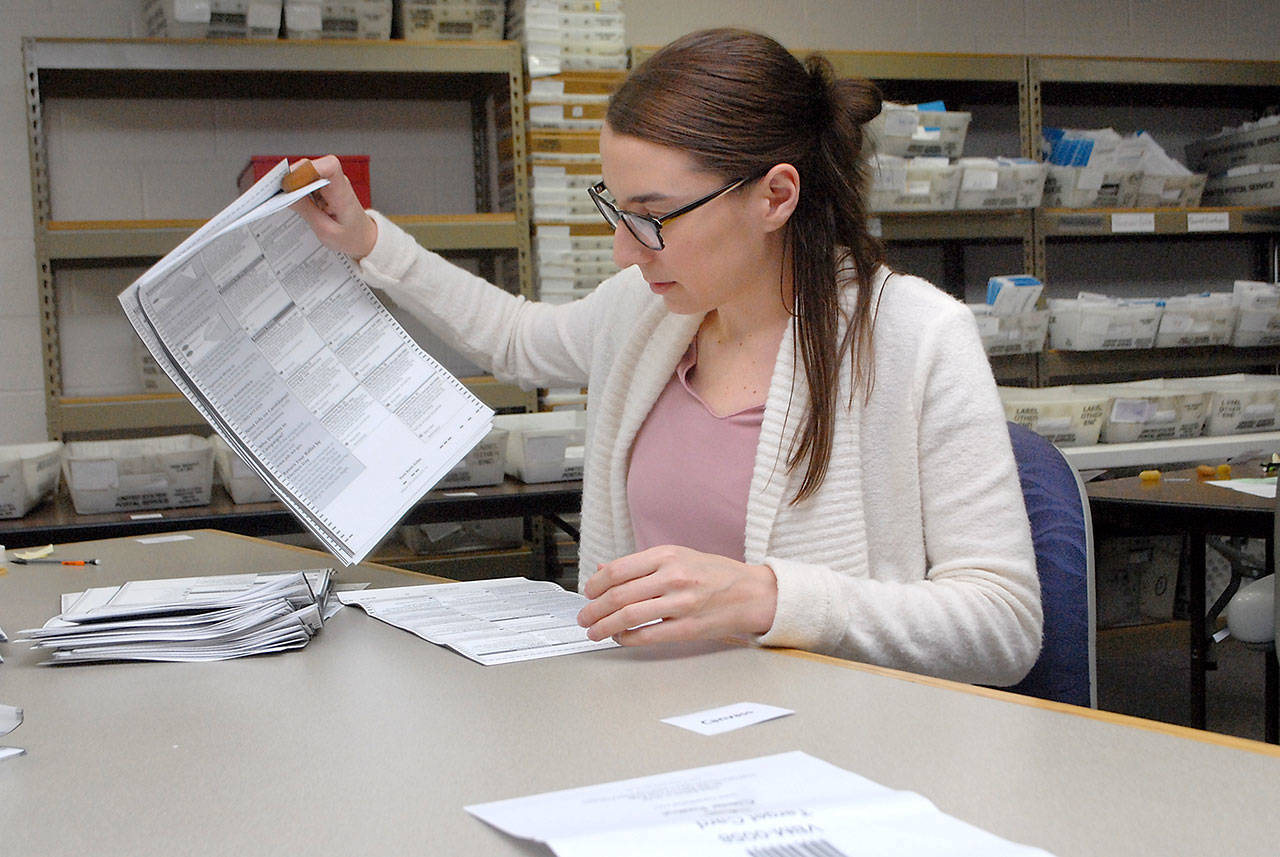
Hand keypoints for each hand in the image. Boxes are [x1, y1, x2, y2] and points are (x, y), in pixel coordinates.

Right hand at [288, 156, 378, 258]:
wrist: (363, 238)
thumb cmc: (350, 236)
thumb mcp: (326, 231)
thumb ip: (307, 211)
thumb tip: (286, 195)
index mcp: (342, 192)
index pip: (329, 167)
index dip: (308, 169)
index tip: (291, 184)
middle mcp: (336, 182)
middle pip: (310, 166)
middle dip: (291, 177)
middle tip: (277, 194)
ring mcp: (329, 182)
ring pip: (304, 172)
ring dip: (291, 183)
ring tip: (279, 198)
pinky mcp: (323, 186)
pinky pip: (305, 180)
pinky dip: (295, 188)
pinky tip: (288, 200)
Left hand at [577, 545, 777, 645]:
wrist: (752, 593)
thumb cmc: (715, 574)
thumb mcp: (678, 557)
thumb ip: (641, 565)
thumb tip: (604, 571)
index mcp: (667, 555)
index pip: (618, 570)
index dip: (595, 585)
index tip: (588, 593)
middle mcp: (673, 577)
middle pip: (618, 595)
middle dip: (594, 609)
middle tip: (584, 617)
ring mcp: (681, 603)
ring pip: (628, 616)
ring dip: (604, 626)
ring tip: (594, 631)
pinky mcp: (688, 627)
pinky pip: (647, 635)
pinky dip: (627, 639)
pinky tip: (619, 638)